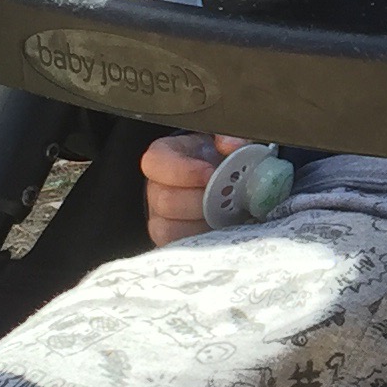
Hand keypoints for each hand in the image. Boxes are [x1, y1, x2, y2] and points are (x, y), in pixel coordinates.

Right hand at [139, 133, 244, 248]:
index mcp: (164, 158)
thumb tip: (229, 145)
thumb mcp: (230, 142)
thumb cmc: (225, 160)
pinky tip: (222, 233)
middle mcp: (156, 190)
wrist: (231, 185)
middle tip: (226, 200)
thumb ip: (232, 137)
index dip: (182, 171)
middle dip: (199, 202)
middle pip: (165, 201)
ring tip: (226, 218)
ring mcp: (161, 219)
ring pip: (168, 229)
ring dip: (201, 225)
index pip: (155, 163)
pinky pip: (179, 249)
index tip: (210, 173)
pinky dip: (202, 244)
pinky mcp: (172, 243)